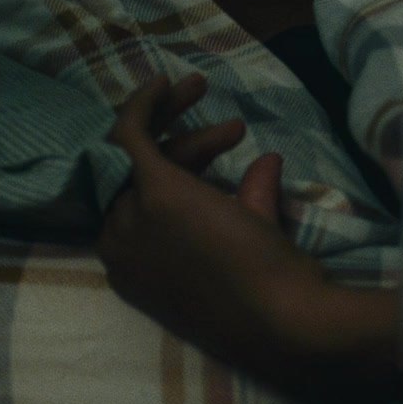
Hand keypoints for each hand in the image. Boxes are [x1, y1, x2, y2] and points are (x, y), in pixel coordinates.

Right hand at [98, 75, 402, 403]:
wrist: (284, 319)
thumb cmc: (272, 291)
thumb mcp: (252, 238)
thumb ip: (251, 199)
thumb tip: (265, 162)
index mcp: (132, 264)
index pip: (142, 198)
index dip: (179, 165)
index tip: (215, 141)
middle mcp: (118, 243)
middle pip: (139, 173)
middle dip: (176, 139)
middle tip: (217, 118)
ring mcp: (132, 218)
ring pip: (141, 152)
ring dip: (177, 123)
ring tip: (234, 128)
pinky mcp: (154, 192)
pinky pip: (131, 133)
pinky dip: (145, 105)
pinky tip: (161, 83)